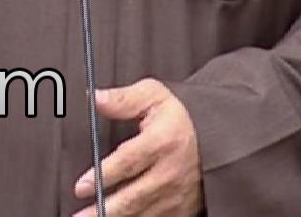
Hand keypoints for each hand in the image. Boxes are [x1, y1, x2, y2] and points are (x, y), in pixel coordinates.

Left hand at [72, 79, 202, 216]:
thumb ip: (123, 99)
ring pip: (143, 213)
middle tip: (80, 216)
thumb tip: (96, 98)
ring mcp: (178, 195)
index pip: (129, 162)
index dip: (103, 176)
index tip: (81, 186)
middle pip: (133, 196)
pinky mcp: (183, 209)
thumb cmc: (182, 117)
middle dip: (104, 208)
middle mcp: (171, 173)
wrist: (221, 138)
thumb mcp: (154, 96)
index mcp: (163, 142)